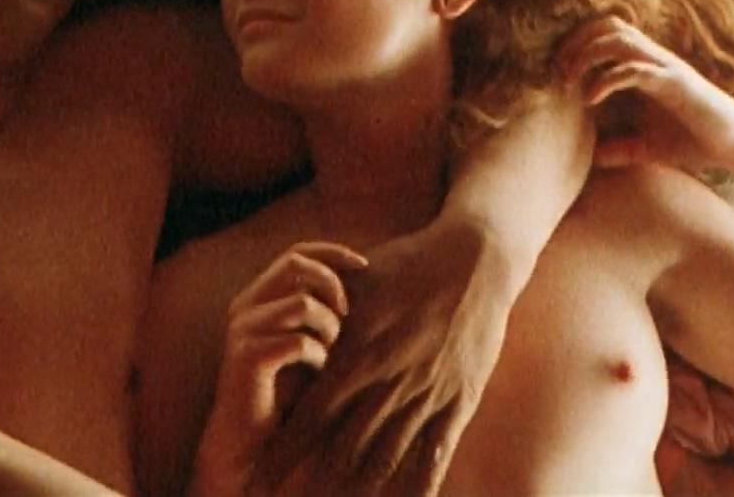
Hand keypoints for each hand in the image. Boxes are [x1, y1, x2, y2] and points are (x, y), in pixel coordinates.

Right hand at [193, 242, 365, 496]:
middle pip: (294, 264)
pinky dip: (318, 358)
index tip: (365, 264)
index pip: (295, 253)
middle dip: (331, 283)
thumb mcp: (308, 342)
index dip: (332, 253)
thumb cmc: (287, 393)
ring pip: (301, 304)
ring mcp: (243, 330)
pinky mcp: (247, 357)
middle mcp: (245, 306)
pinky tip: (318, 375)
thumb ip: (322, 312)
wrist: (251, 442)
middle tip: (347, 314)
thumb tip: (365, 283)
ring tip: (331, 356)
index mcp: (258, 296)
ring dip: (329, 329)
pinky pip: (298, 342)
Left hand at [253, 220, 508, 496]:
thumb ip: (324, 317)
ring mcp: (426, 394)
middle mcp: (388, 382)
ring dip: (358, 488)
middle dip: (312, 480)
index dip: (284, 451)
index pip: (310, 415)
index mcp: (357, 354)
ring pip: (386, 456)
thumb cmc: (408, 264)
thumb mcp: (356, 287)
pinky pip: (437, 452)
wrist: (474, 260)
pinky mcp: (459, 400)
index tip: (259, 475)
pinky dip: (420, 484)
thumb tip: (290, 333)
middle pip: (343, 447)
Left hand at [555, 15, 733, 176]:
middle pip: (609, 25)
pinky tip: (590, 100)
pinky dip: (606, 80)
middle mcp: (656, 59)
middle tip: (557, 70)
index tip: (557, 70)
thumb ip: (620, 148)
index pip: (607, 33)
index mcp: (648, 66)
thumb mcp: (648, 146)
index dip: (577, 42)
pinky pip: (634, 70)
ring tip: (568, 80)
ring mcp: (666, 69)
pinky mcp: (675, 84)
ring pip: (618, 39)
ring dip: (586, 54)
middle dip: (576, 42)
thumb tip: (591, 158)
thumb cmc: (697, 142)